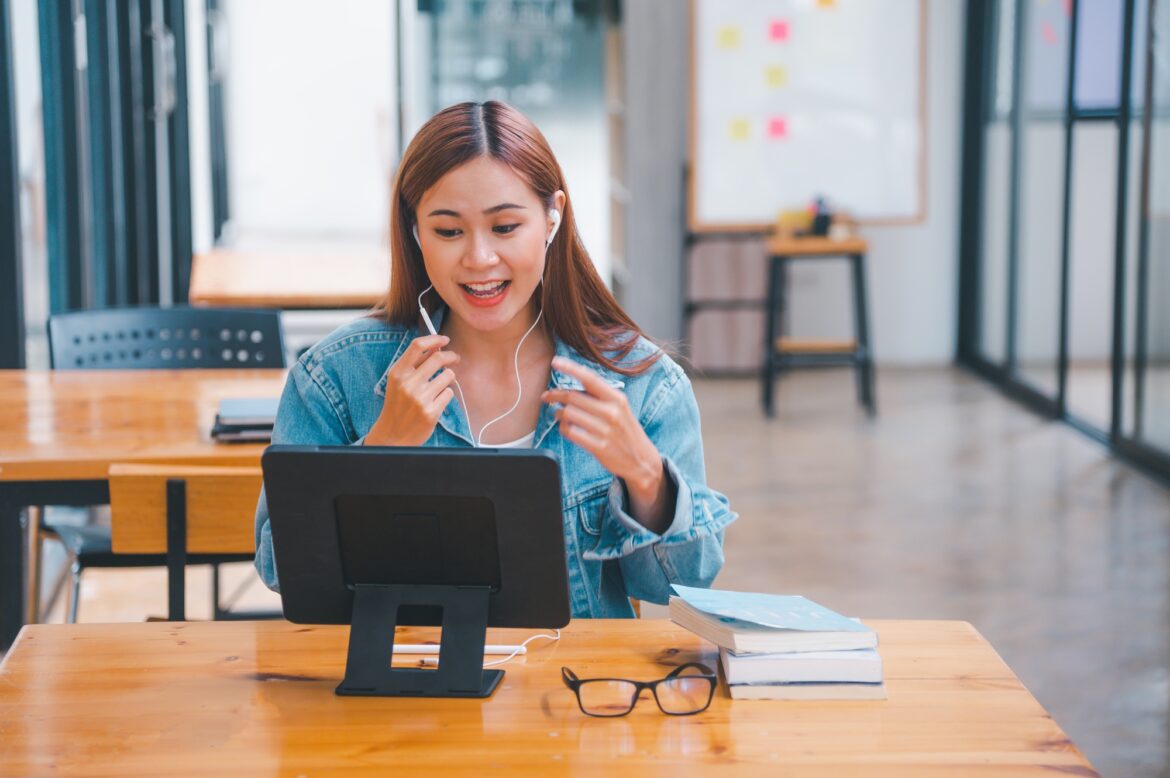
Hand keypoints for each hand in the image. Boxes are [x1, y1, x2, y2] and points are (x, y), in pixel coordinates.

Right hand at [365, 334, 459, 445]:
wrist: (392, 435)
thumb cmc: (398, 404)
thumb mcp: (398, 382)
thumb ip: (415, 364)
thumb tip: (437, 346)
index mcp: (397, 373)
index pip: (417, 346)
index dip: (435, 339)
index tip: (445, 339)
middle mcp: (408, 384)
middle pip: (438, 358)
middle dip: (451, 356)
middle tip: (455, 358)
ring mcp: (420, 398)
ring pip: (448, 375)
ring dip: (448, 378)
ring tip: (439, 386)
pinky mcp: (431, 412)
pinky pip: (449, 393)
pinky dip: (445, 395)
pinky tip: (436, 402)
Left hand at [542, 357, 671, 531]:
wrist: (642, 460)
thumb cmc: (625, 431)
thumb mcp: (620, 408)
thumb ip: (598, 397)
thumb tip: (569, 389)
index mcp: (617, 398)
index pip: (590, 378)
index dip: (570, 368)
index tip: (555, 362)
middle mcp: (612, 412)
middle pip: (573, 397)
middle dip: (555, 395)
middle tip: (546, 396)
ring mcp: (605, 430)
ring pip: (569, 414)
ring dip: (558, 413)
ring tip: (558, 414)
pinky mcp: (599, 447)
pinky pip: (571, 433)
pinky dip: (563, 428)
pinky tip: (566, 428)